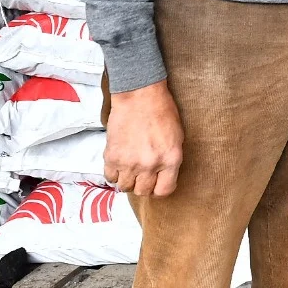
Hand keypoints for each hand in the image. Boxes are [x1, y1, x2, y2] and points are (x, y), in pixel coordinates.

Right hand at [105, 80, 184, 196]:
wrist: (139, 96)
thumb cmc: (161, 111)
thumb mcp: (177, 137)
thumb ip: (170, 160)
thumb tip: (163, 177)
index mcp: (171, 159)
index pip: (164, 191)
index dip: (159, 189)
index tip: (156, 184)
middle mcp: (150, 165)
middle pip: (143, 192)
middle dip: (142, 185)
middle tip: (141, 174)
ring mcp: (129, 162)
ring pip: (125, 187)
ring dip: (127, 180)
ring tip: (129, 167)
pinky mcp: (112, 157)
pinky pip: (110, 177)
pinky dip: (114, 173)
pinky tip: (119, 163)